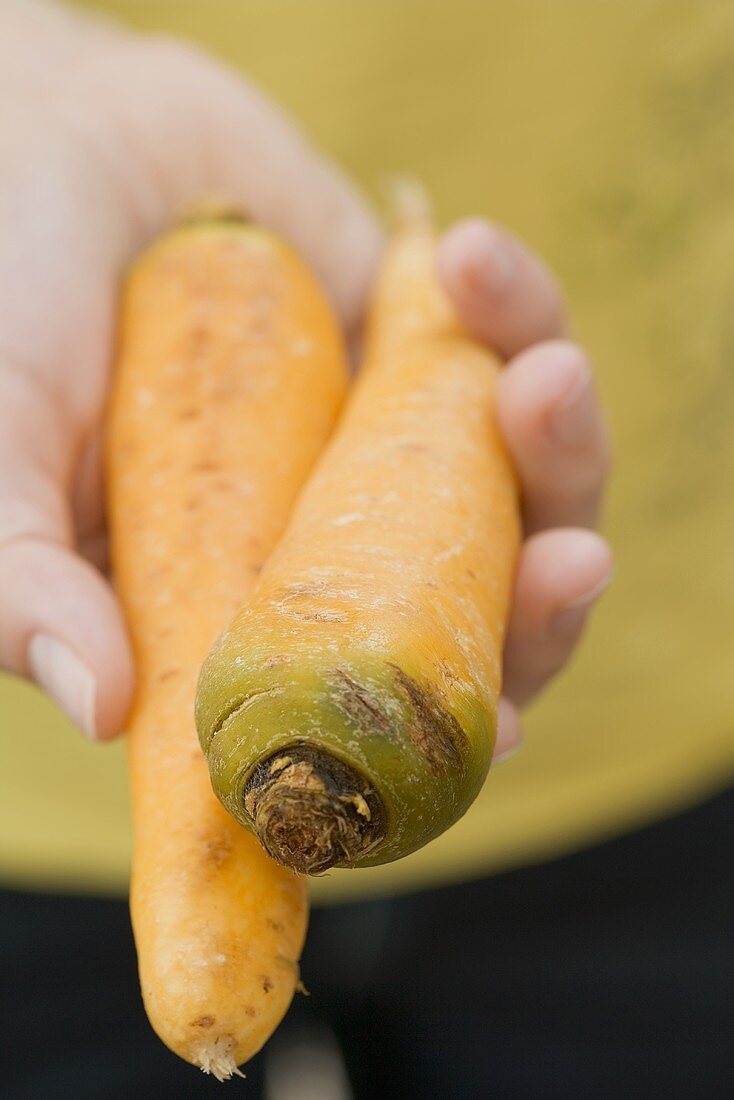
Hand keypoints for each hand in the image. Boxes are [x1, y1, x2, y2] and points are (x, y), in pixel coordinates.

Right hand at [0, 2, 609, 754]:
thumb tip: (104, 710)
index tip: (504, 723)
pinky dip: (518, 307)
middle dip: (544, 600)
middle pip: (485, 612)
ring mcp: (395, 443)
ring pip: (531, 484)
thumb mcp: (7, 451)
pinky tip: (471, 260)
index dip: (442, 735)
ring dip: (563, 443)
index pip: (364, 708)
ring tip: (540, 374)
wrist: (75, 151)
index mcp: (243, 604)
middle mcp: (336, 540)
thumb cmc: (19, 311)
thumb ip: (28, 580)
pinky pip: (515, 341)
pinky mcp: (432, 338)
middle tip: (570, 561)